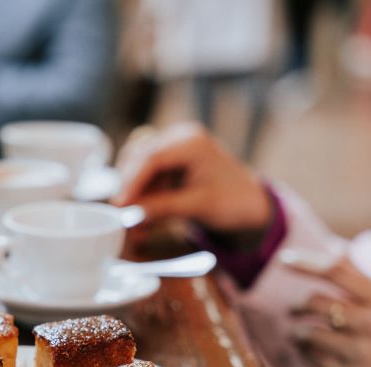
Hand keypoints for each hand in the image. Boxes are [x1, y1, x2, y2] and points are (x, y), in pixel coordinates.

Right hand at [111, 123, 271, 232]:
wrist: (249, 205)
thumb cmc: (233, 201)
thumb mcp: (198, 206)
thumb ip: (163, 207)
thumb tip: (130, 213)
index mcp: (191, 142)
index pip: (151, 158)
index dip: (132, 182)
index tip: (120, 204)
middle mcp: (178, 138)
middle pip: (138, 158)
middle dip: (129, 188)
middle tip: (122, 215)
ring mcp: (172, 147)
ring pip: (137, 167)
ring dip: (134, 194)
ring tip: (135, 224)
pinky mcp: (168, 161)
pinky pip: (145, 176)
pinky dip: (142, 197)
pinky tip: (143, 219)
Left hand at [287, 255, 370, 366]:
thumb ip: (370, 291)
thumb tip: (335, 261)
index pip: (338, 271)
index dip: (306, 263)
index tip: (283, 260)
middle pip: (316, 303)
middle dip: (298, 307)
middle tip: (293, 311)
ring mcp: (364, 353)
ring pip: (310, 334)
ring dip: (298, 333)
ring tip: (299, 334)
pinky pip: (316, 362)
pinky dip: (308, 355)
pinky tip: (309, 354)